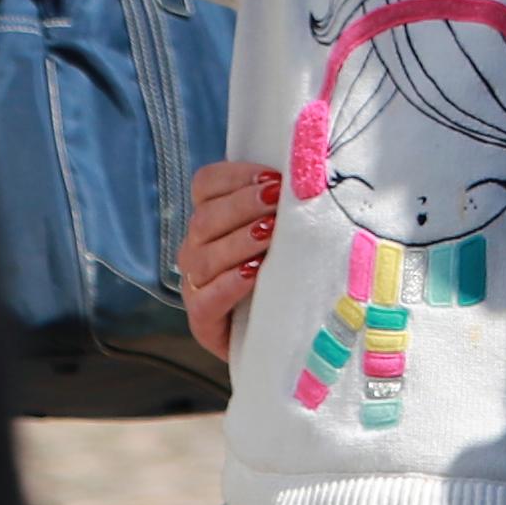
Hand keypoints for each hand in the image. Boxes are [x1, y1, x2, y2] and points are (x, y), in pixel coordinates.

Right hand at [178, 159, 278, 363]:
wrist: (281, 332)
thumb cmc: (287, 272)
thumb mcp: (286, 234)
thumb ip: (286, 205)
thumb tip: (311, 172)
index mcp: (211, 218)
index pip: (206, 184)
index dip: (235, 177)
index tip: (273, 178)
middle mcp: (196, 248)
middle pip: (205, 218)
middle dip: (242, 206)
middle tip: (276, 201)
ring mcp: (194, 285)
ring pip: (203, 257)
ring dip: (238, 242)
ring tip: (270, 235)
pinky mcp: (202, 321)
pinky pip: (205, 299)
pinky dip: (228, 284)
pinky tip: (253, 273)